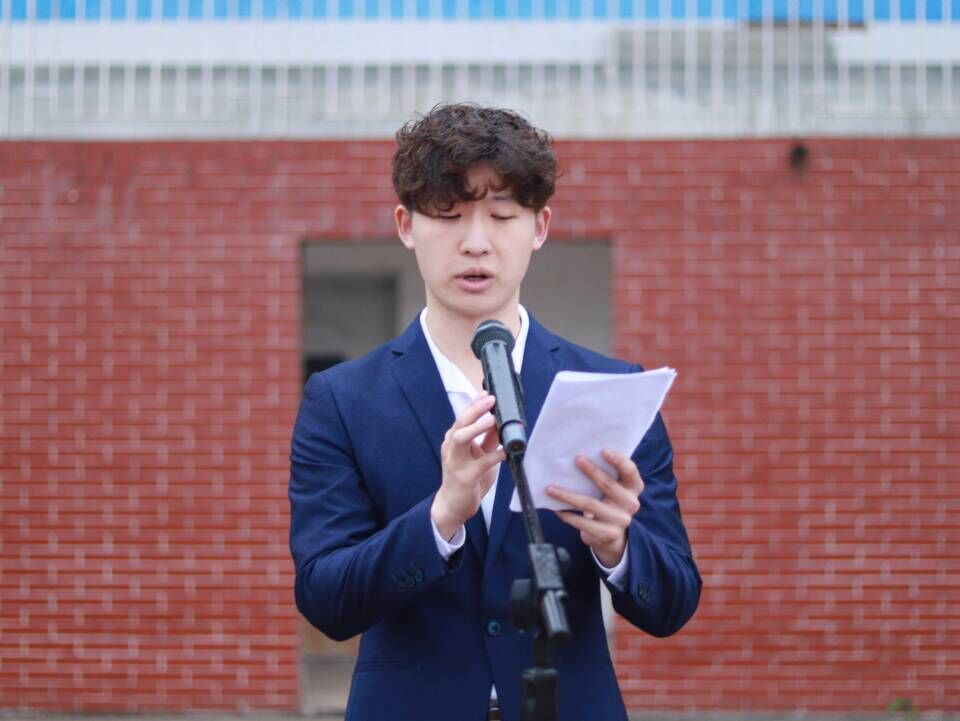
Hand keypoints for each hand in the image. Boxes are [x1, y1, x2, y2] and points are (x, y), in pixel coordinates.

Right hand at [431, 393, 504, 540]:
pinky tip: (506, 452)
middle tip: (490, 399)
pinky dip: (494, 456)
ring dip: (476, 427)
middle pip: (460, 423)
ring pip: (461, 438)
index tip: (487, 393)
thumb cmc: (467, 476)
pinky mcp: (464, 477)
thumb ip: (488, 439)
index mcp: (454, 440)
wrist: (453, 504)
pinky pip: (480, 464)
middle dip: (475, 409)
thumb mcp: (478, 454)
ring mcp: (456, 462)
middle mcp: (451, 448)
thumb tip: (501, 421)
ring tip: (492, 420)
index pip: (463, 417)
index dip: (475, 404)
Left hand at [546, 448, 643, 567]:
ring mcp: (621, 520)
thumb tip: (578, 457)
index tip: (604, 450)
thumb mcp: (613, 487)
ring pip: (590, 505)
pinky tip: (556, 509)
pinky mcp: (608, 534)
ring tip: (551, 488)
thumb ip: (605, 473)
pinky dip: (568, 515)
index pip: (630, 471)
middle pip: (609, 485)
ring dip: (568, 495)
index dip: (619, 461)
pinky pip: (583, 523)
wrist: (612, 533)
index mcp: (634, 487)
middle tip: (576, 459)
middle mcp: (631, 503)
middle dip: (592, 471)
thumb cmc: (607, 500)